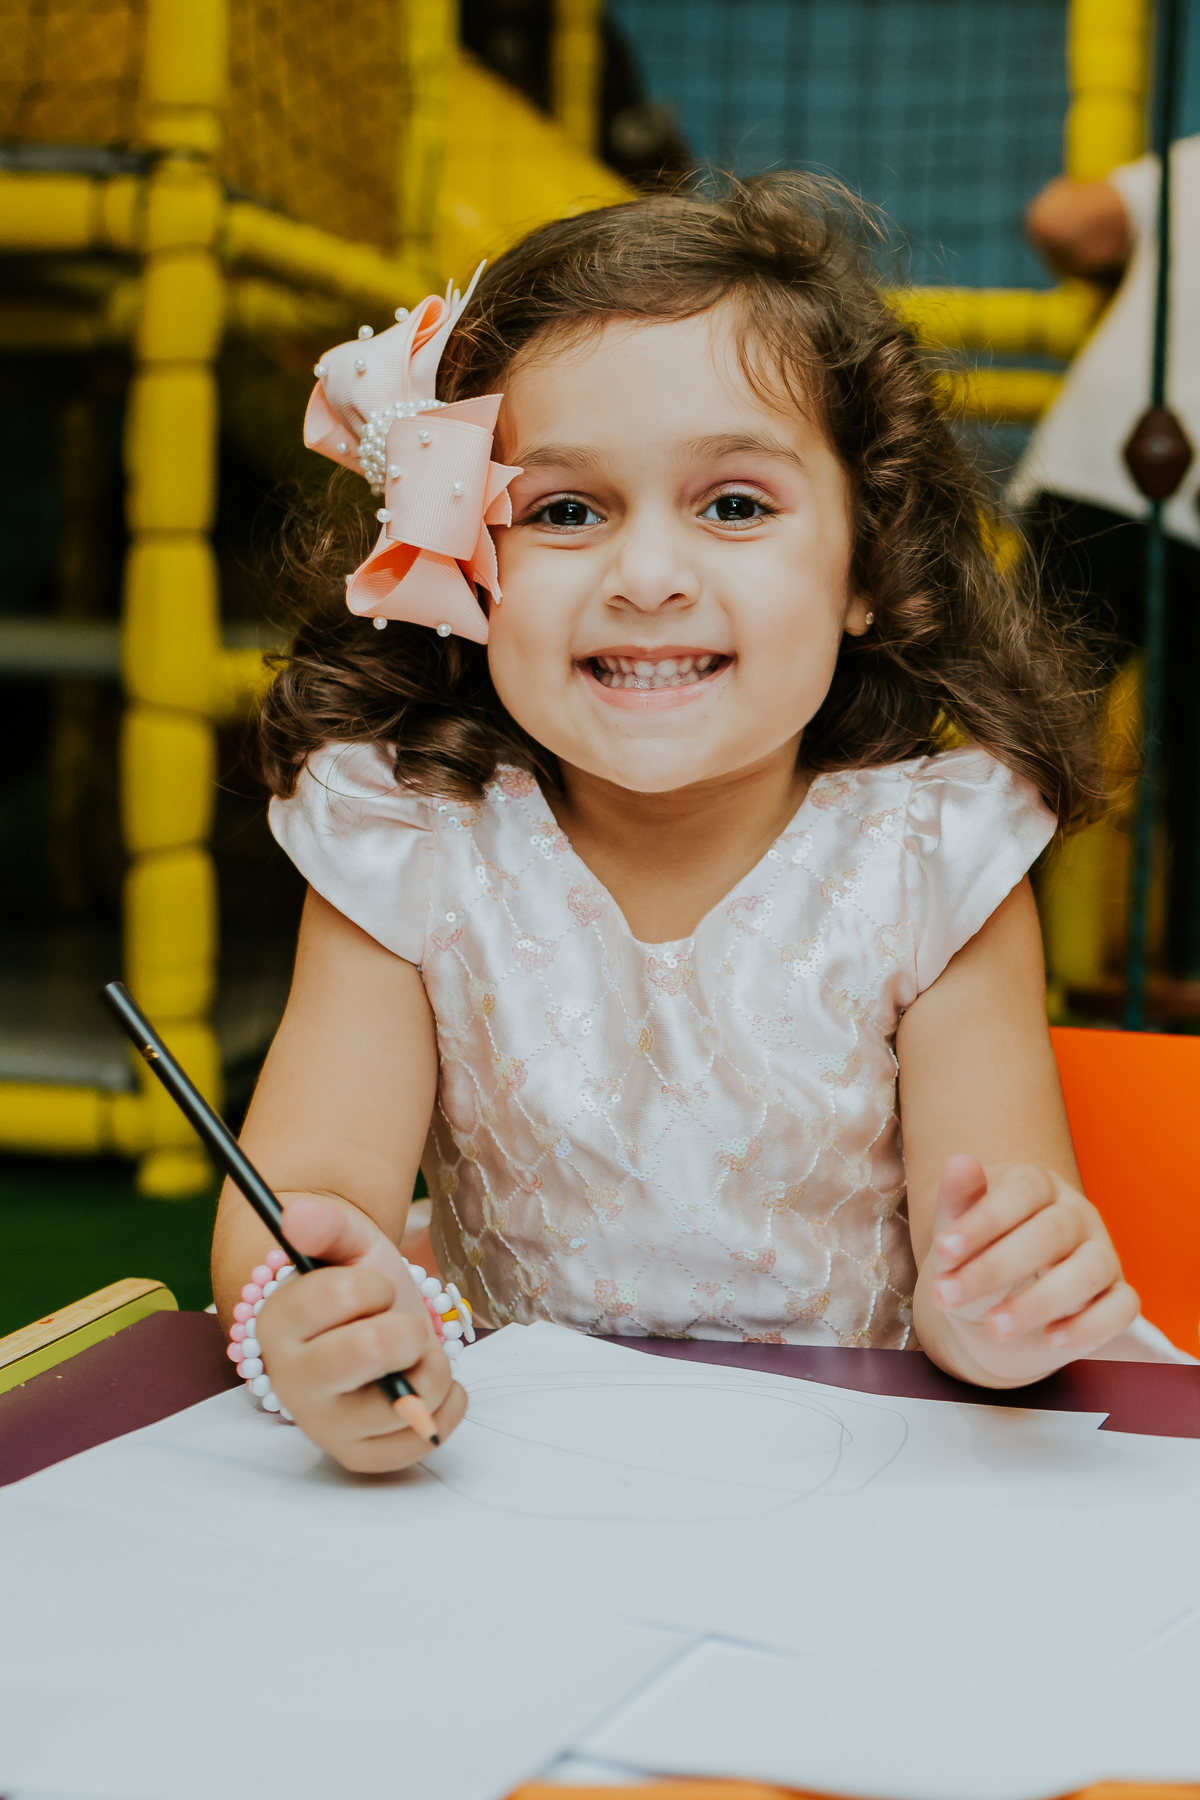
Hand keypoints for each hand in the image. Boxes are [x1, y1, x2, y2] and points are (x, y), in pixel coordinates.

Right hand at [254, 1195, 465, 1471]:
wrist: (365, 1330)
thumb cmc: (353, 1286)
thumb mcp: (346, 1245)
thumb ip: (325, 1224)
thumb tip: (295, 1214)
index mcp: (277, 1325)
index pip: (340, 1294)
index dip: (373, 1285)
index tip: (371, 1291)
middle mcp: (292, 1384)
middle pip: (371, 1350)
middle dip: (406, 1327)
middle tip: (398, 1325)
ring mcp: (327, 1428)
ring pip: (406, 1401)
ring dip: (431, 1366)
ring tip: (412, 1356)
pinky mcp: (363, 1457)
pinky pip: (427, 1437)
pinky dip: (448, 1401)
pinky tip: (423, 1380)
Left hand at [920, 1155, 1138, 1385]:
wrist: (989, 1318)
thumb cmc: (974, 1263)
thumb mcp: (956, 1238)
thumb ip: (957, 1202)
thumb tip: (958, 1160)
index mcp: (1038, 1187)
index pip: (1023, 1189)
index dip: (984, 1218)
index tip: (943, 1251)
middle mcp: (1076, 1216)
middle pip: (1052, 1231)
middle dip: (997, 1267)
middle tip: (950, 1296)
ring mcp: (1102, 1256)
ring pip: (1090, 1270)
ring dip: (1041, 1302)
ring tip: (995, 1327)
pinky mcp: (1117, 1299)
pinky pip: (1121, 1308)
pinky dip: (1089, 1327)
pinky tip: (1050, 1339)